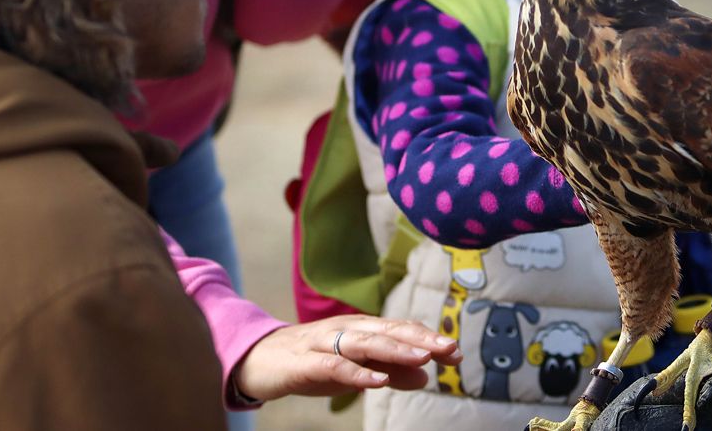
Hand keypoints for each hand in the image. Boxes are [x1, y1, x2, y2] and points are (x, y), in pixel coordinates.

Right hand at [232, 315, 461, 401]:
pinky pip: (333, 365)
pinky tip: (378, 381)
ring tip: (422, 358)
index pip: (399, 330)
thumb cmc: (309, 363)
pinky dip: (356, 372)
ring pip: (364, 343)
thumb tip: (425, 377)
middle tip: (450, 350)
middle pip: (387, 331)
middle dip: (420, 340)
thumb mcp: (354, 369)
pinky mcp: (303, 362)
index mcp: (359, 329)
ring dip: (395, 350)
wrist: (255, 360)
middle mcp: (344, 330)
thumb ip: (389, 371)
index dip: (427, 339)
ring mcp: (323, 343)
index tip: (456, 353)